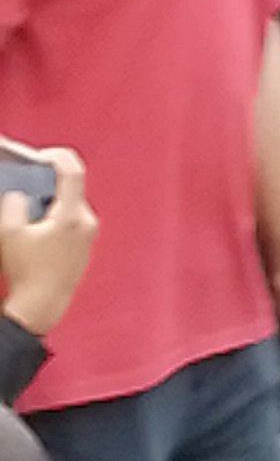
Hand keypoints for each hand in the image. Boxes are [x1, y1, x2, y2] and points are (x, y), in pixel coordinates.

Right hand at [0, 148, 93, 336]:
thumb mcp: (9, 234)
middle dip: (44, 182)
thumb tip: (19, 192)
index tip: (38, 156)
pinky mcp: (85, 245)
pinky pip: (70, 220)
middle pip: (68, 188)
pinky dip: (53, 216)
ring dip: (47, 202)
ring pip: (68, 205)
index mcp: (72, 215)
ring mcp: (89, 234)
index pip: (72, 171)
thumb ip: (13, 204)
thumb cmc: (26, 270)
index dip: (55, 156)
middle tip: (23, 182)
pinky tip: (34, 228)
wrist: (44, 303)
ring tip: (24, 209)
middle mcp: (87, 221)